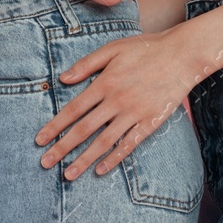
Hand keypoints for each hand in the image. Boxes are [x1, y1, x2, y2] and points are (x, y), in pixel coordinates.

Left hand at [34, 30, 202, 179]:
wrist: (182, 54)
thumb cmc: (146, 48)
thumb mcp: (113, 48)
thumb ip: (87, 63)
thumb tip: (63, 78)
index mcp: (105, 82)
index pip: (73, 109)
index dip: (55, 125)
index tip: (40, 139)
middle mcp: (117, 101)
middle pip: (84, 129)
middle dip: (62, 147)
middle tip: (45, 162)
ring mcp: (134, 113)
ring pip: (104, 142)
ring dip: (84, 159)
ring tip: (68, 174)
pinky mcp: (150, 122)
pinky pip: (129, 145)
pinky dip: (114, 159)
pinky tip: (101, 169)